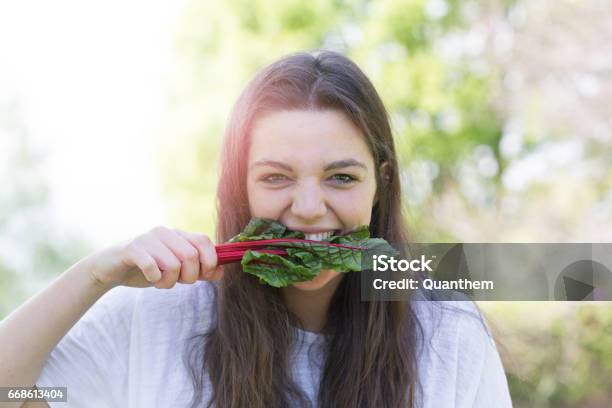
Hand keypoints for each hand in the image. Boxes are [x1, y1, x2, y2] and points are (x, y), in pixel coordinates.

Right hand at [86, 226, 222, 289]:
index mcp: (178, 235)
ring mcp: (148, 239)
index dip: (210, 261)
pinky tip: (150, 279)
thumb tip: (221, 272)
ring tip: (161, 282)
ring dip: (170, 281)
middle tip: (178, 282)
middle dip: (189, 276)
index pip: (204, 241)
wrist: (111, 269)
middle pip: (191, 255)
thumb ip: (199, 270)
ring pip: (173, 263)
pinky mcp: (132, 248)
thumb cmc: (147, 269)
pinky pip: (152, 266)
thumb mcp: (177, 271)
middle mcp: (165, 233)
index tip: (204, 276)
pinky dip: (155, 278)